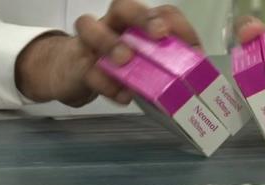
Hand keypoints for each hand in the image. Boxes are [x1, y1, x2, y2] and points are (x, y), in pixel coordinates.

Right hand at [16, 0, 200, 106]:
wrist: (72, 74)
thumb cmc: (114, 65)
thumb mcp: (143, 63)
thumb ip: (163, 63)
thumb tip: (193, 72)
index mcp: (133, 25)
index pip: (156, 12)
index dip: (175, 24)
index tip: (192, 46)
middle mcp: (111, 26)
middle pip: (122, 6)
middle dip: (143, 17)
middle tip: (159, 34)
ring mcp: (89, 43)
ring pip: (90, 26)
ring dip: (111, 42)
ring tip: (126, 60)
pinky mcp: (77, 66)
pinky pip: (87, 70)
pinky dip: (105, 83)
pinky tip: (122, 95)